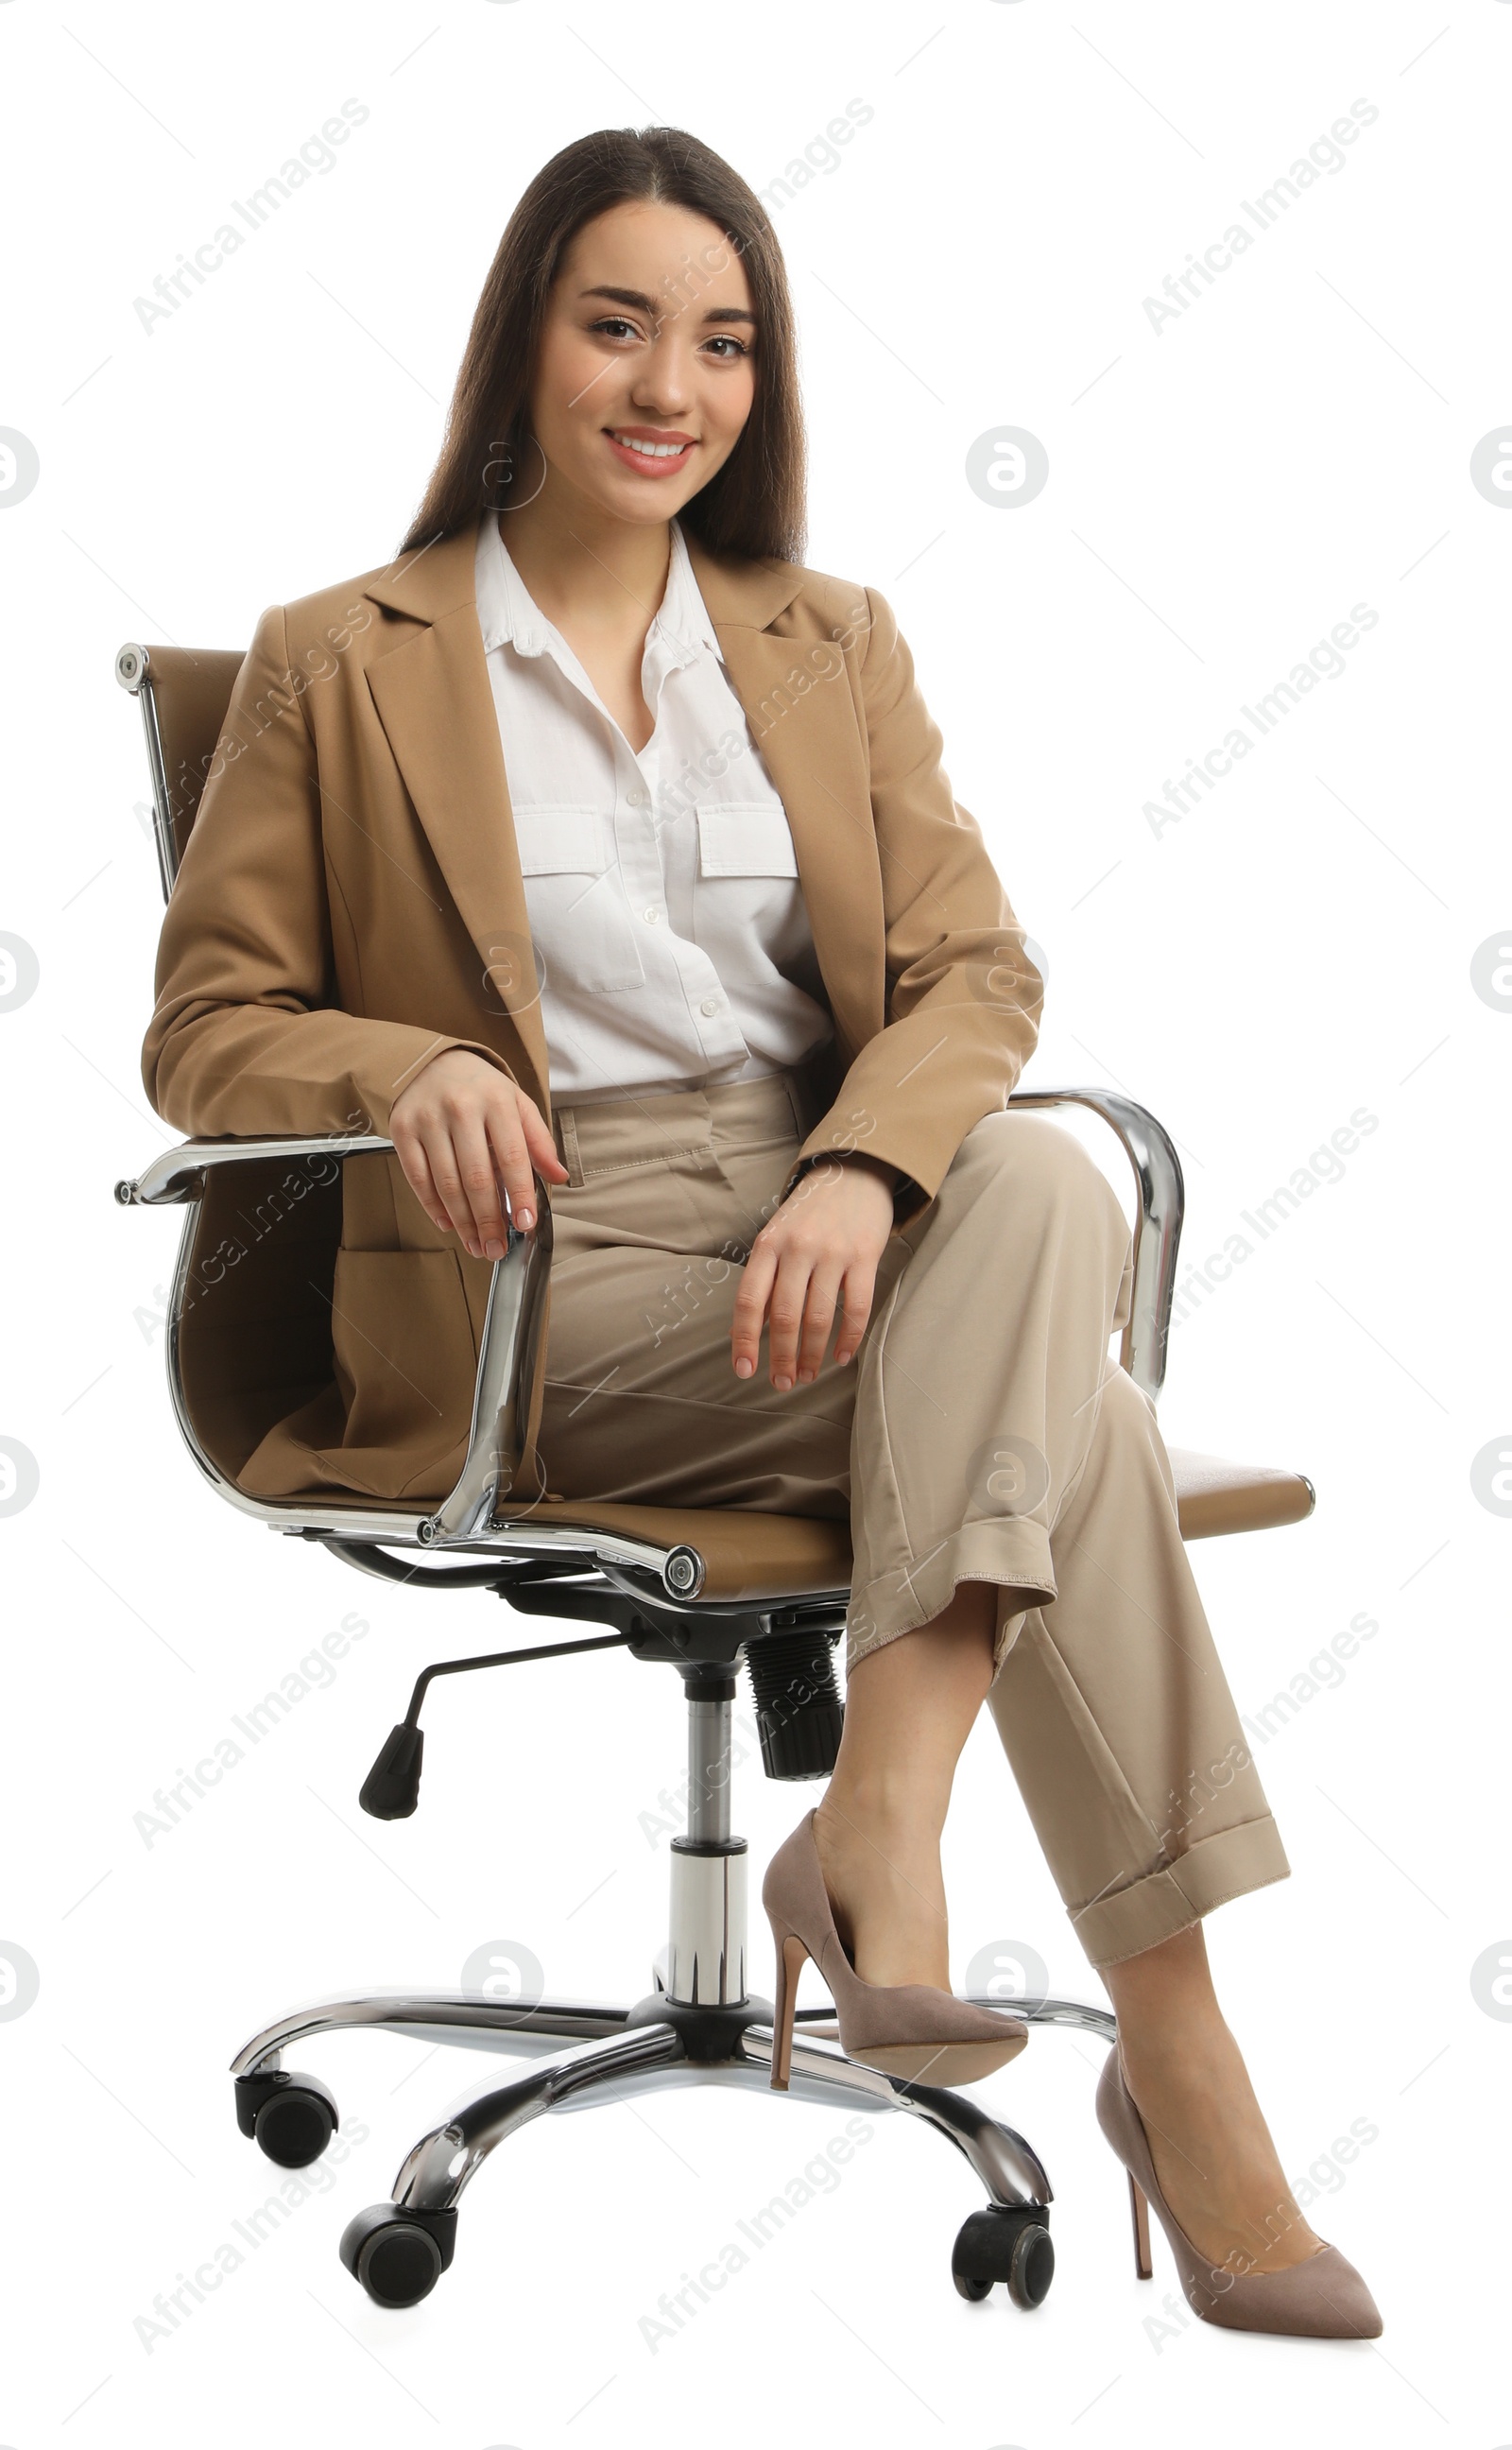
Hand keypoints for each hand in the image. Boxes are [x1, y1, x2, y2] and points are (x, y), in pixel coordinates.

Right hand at [388, 1048, 568, 1257]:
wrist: (432, 1062)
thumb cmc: (481, 1090)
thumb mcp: (517, 1104)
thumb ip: (539, 1141)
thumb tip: (559, 1177)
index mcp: (496, 1101)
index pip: (512, 1156)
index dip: (520, 1194)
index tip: (525, 1224)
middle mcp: (460, 1108)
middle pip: (476, 1177)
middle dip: (489, 1220)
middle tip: (497, 1248)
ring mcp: (428, 1119)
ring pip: (446, 1183)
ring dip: (463, 1222)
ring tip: (477, 1244)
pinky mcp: (402, 1129)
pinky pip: (418, 1178)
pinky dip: (433, 1207)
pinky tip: (449, 1224)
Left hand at [732, 1155, 896, 1388]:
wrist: (854, 1172)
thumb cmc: (809, 1214)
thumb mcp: (776, 1238)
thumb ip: (762, 1282)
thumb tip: (740, 1334)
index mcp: (768, 1244)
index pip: (750, 1299)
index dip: (745, 1339)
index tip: (745, 1371)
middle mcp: (798, 1247)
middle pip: (785, 1315)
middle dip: (782, 1357)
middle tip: (783, 1383)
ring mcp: (833, 1251)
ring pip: (820, 1316)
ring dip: (812, 1354)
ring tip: (808, 1375)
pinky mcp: (866, 1255)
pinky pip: (857, 1306)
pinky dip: (849, 1338)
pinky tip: (841, 1356)